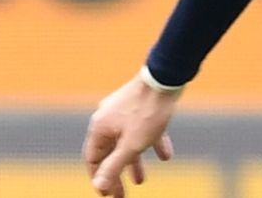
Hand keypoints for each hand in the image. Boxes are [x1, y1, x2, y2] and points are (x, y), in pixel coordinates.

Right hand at [82, 75, 180, 196]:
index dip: (100, 179)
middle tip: (123, 194)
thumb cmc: (148, 111)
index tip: (108, 195)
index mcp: (100, 128)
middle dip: (117, 174)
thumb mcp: (131, 145)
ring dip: (134, 161)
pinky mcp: (142, 105)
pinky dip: (152, 143)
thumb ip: (114, 166)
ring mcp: (125, 110)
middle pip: (110, 152)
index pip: (93, 160)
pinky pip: (144, 129)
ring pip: (127, 142)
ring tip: (141, 181)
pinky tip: (166, 156)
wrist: (167, 76)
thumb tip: (98, 187)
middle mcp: (108, 118)